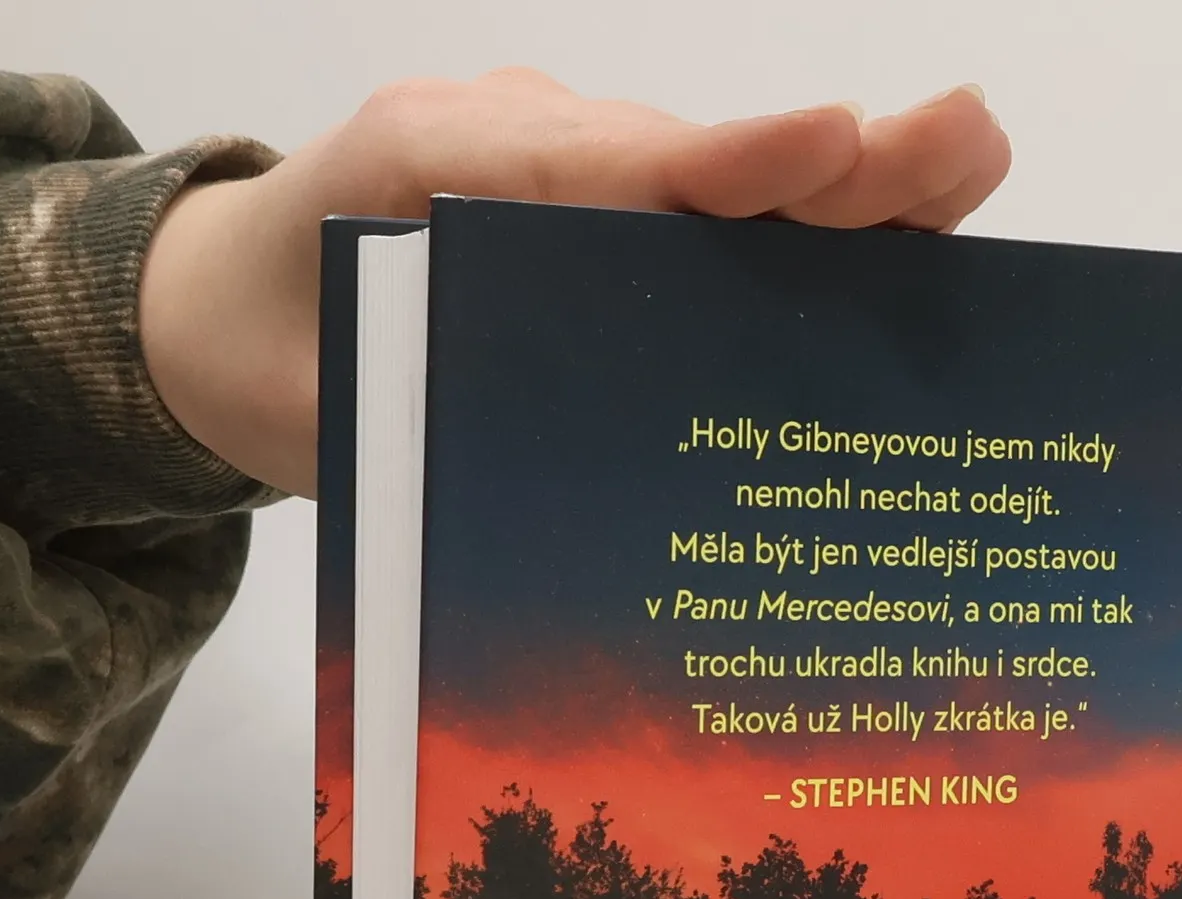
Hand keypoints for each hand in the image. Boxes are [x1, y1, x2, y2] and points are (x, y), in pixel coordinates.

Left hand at [140, 68, 1011, 496]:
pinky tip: (900, 260)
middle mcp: (521, 145)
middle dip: (834, 164)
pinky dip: (797, 239)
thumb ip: (421, 416)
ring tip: (969, 179)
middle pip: (694, 159)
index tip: (831, 146)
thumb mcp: (323, 410)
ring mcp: (564, 171)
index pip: (603, 168)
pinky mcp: (590, 214)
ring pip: (713, 186)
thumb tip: (577, 470)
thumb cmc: (264, 362)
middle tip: (968, 145)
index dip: (725, 169)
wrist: (212, 311)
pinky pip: (698, 221)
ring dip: (843, 195)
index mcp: (439, 167)